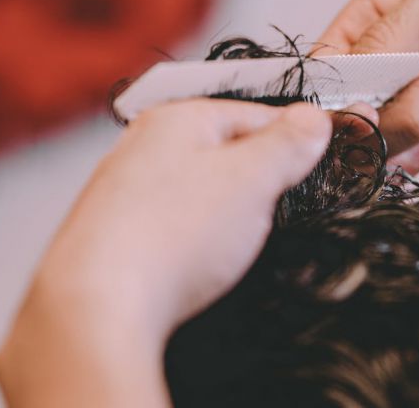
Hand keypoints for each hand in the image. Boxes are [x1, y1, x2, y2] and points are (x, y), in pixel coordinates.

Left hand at [0, 100, 335, 406]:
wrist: (98, 306)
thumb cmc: (175, 233)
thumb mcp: (251, 179)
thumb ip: (287, 145)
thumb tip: (313, 118)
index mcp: (177, 119)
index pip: (256, 113)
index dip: (295, 138)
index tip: (320, 161)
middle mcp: (144, 146)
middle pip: (226, 151)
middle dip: (260, 178)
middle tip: (280, 208)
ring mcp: (125, 191)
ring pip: (200, 189)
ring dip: (229, 211)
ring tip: (238, 240)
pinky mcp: (116, 234)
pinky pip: (174, 222)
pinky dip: (197, 236)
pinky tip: (201, 259)